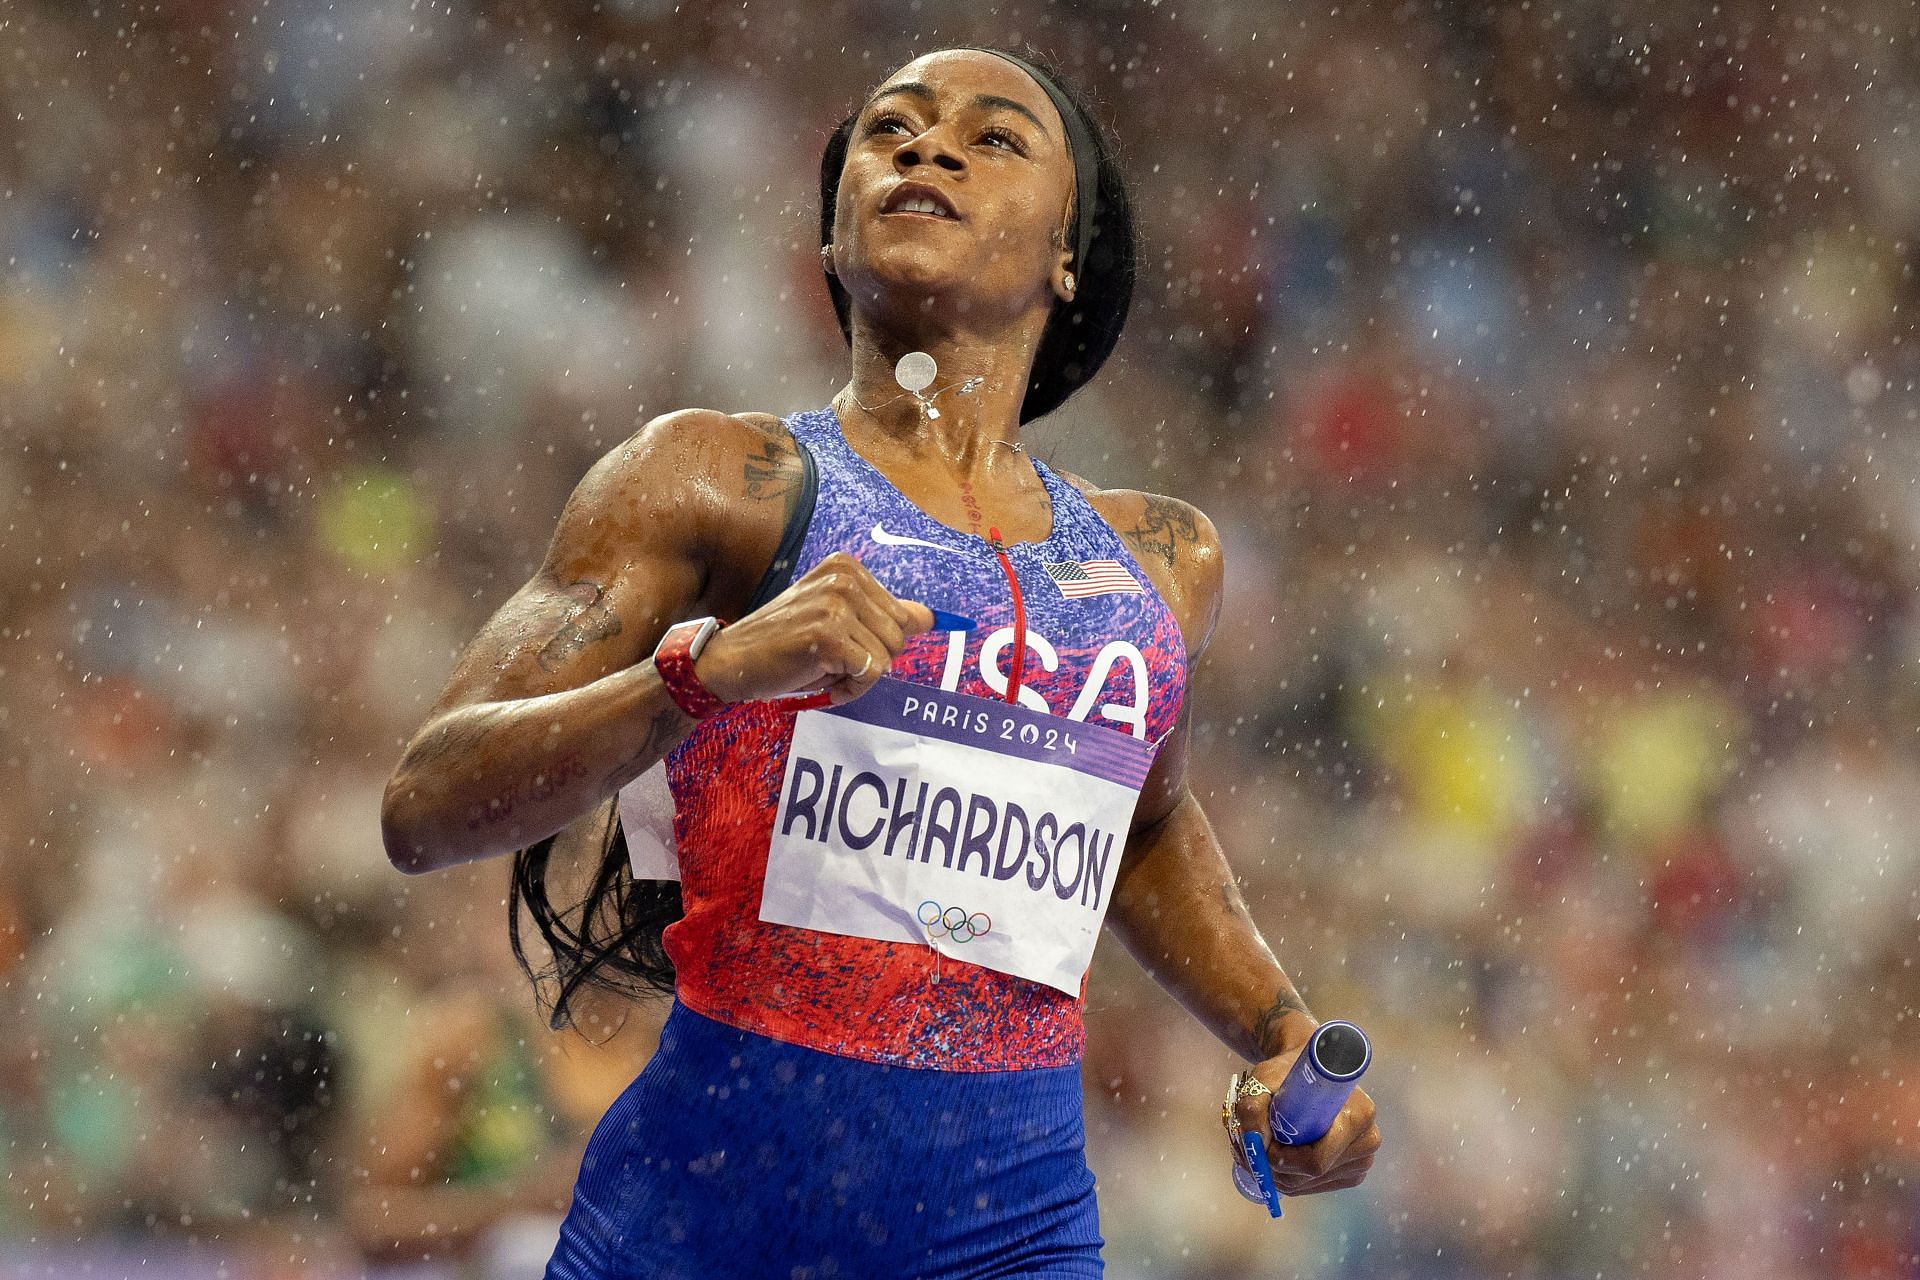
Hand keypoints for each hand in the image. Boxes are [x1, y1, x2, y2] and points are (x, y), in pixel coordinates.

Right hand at [695, 552, 934, 705]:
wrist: (730, 660)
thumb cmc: (783, 644)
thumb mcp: (834, 619)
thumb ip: (881, 616)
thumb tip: (931, 618)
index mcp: (847, 567)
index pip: (902, 614)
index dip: (879, 642)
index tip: (847, 647)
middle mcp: (844, 578)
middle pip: (900, 636)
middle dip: (872, 660)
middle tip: (831, 662)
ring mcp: (836, 605)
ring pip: (887, 657)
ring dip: (859, 677)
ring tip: (822, 669)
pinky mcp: (829, 636)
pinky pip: (871, 673)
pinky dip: (851, 689)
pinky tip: (820, 681)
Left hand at [1231, 1022, 1380, 1196]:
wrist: (1312, 1074)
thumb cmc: (1289, 1074)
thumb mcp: (1264, 1080)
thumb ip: (1252, 1109)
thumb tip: (1256, 1146)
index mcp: (1357, 1114)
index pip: (1316, 1160)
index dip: (1283, 1159)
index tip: (1263, 1141)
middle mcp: (1367, 1141)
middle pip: (1310, 1175)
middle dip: (1275, 1167)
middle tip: (1252, 1146)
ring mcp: (1362, 1161)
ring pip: (1307, 1184)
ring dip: (1278, 1173)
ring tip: (1263, 1144)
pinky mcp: (1352, 1173)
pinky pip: (1312, 1186)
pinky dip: (1289, 1176)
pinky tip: (1281, 1154)